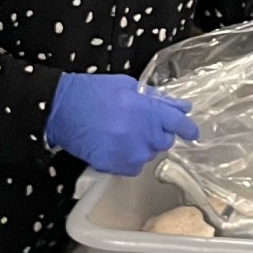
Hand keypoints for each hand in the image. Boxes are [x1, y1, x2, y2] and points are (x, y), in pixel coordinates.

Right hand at [46, 71, 196, 174]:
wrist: (60, 109)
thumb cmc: (92, 92)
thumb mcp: (126, 86)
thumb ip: (155, 98)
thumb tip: (178, 106)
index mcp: (147, 110)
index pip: (178, 123)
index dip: (188, 128)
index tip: (192, 132)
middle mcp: (142, 134)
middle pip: (165, 141)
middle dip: (158, 133)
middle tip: (143, 125)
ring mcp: (129, 152)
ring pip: (149, 155)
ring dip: (142, 146)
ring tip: (123, 134)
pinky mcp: (115, 166)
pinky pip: (133, 167)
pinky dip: (129, 158)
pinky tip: (115, 145)